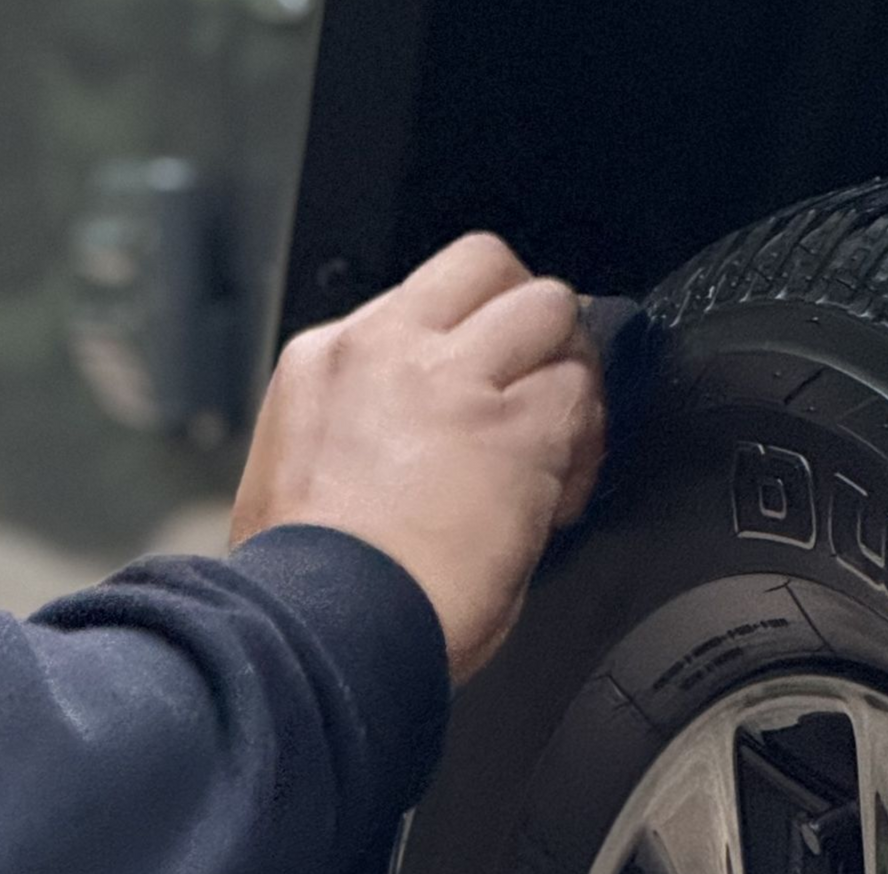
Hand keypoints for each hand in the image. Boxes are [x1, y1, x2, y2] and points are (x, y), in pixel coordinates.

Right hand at [231, 233, 606, 684]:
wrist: (322, 622)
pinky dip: (588, 442)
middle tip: (535, 373)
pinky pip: (582, 400)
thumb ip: (360, 420)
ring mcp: (456, 380)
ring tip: (562, 434)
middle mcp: (390, 348)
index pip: (421, 297)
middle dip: (524, 314)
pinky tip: (562, 491)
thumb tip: (416, 438)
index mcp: (328, 358)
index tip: (477, 374)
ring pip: (551, 309)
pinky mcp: (516, 430)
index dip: (465, 332)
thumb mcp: (299, 463)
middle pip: (488, 265)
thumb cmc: (305, 579)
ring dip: (567, 369)